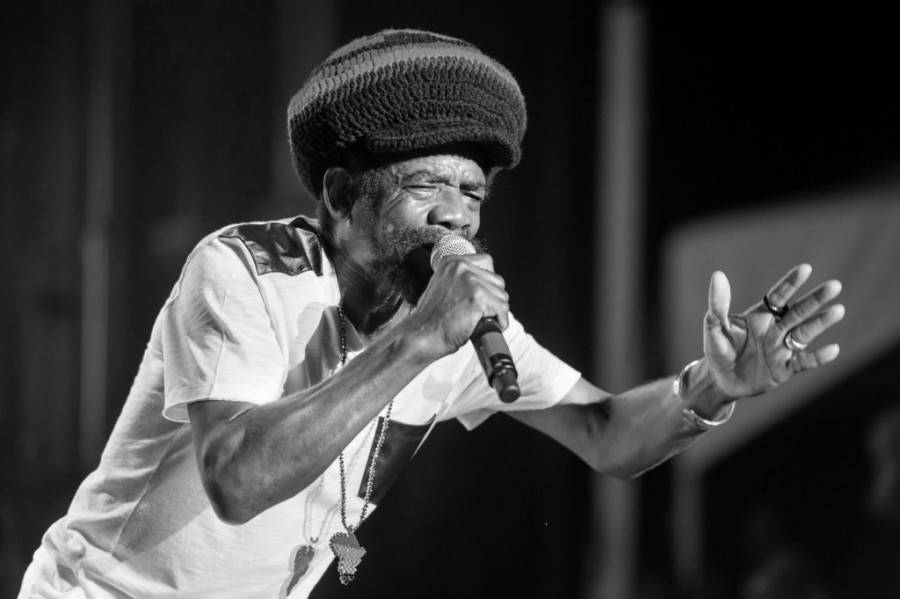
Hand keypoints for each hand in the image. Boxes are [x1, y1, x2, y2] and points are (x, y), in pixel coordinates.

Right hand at [403, 254, 509, 359]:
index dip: (488, 283)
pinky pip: (503, 309)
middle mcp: (461, 267)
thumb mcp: (443, 288)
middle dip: (493, 299)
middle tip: (480, 313)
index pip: (487, 262)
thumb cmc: (431, 319)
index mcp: (452, 262)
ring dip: (496, 311)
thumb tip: (485, 286)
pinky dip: (500, 321)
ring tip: (479, 321)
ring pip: (502, 296)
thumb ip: (461, 282)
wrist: (421, 336)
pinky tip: (485, 326)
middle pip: (498, 280)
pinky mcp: (478, 298)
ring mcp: (470, 281)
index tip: (482, 296)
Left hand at [702, 264, 844, 398]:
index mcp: (761, 316)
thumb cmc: (719, 349)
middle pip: (798, 312)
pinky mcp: (784, 369)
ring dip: (821, 322)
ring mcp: (782, 349)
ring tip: (838, 310)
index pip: (779, 296)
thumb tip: (718, 275)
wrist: (720, 379)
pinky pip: (803, 362)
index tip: (805, 268)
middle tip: (835, 286)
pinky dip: (817, 357)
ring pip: (805, 333)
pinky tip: (833, 349)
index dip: (791, 283)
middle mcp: (776, 329)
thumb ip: (718, 303)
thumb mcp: (714, 326)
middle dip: (815, 299)